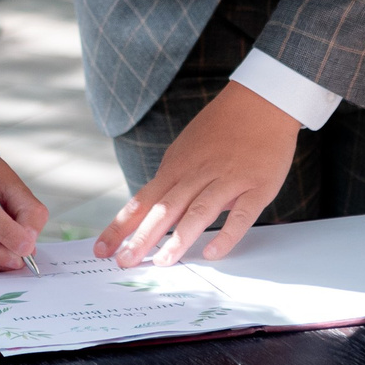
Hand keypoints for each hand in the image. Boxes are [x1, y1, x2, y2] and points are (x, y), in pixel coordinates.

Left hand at [95, 81, 299, 265]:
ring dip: (179, 238)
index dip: (121, 226)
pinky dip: (226, 234)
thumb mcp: (187, 149)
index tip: (102, 249)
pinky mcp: (257, 186)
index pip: (143, 200)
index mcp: (177, 167)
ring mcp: (228, 179)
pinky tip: (212, 252)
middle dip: (142, 237)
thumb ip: (173, 180)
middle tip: (125, 262)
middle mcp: (197, 173)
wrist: (262, 101)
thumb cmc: (222, 128)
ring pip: (199, 211)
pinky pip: (242, 215)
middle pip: (165, 208)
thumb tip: (153, 211)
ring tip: (163, 262)